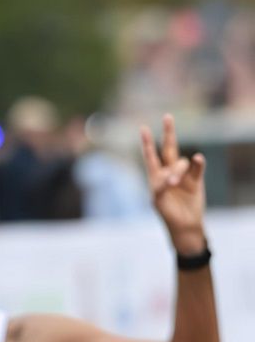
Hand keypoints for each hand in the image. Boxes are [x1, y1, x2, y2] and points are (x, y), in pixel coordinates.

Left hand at [141, 114, 207, 253]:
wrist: (184, 224)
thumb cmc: (167, 213)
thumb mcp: (158, 200)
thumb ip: (161, 186)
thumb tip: (172, 177)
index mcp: (155, 176)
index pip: (150, 156)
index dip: (147, 143)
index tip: (143, 128)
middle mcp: (169, 172)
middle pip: (169, 148)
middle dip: (168, 133)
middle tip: (167, 116)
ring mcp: (183, 175)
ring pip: (181, 162)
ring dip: (178, 170)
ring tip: (174, 183)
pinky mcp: (196, 179)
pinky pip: (197, 168)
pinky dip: (197, 163)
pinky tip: (198, 159)